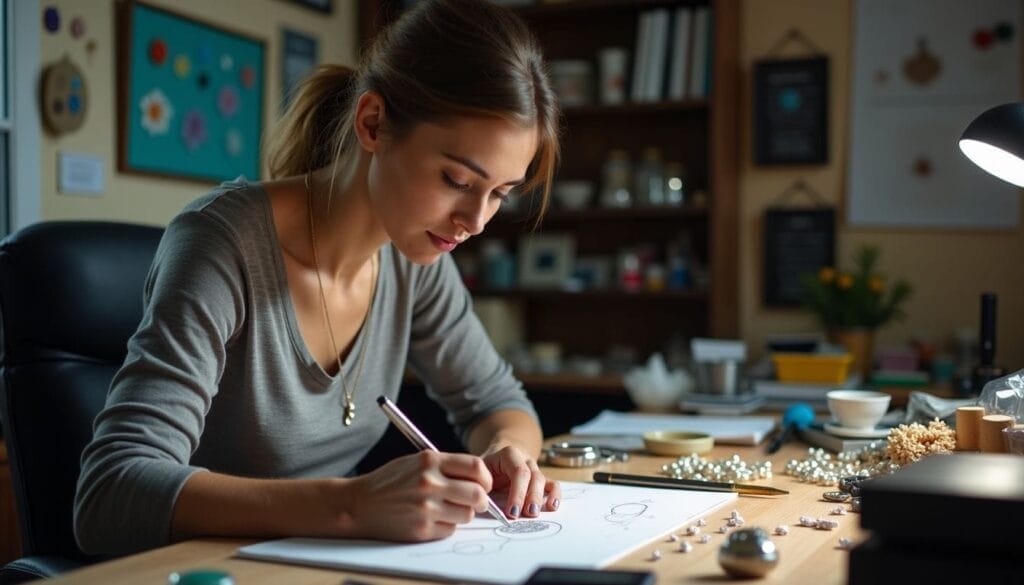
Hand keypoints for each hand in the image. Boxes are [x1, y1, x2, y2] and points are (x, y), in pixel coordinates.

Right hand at [344, 451, 493, 540]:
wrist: (360, 504)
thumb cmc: (390, 482)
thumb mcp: (416, 462)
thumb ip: (446, 466)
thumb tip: (479, 477)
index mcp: (429, 461)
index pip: (476, 467)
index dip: (485, 477)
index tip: (483, 483)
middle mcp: (429, 483)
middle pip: (478, 494)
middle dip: (482, 500)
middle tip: (477, 502)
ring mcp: (426, 507)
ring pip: (467, 514)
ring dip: (463, 513)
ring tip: (448, 509)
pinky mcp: (422, 529)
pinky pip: (450, 529)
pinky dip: (447, 526)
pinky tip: (433, 519)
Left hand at [481, 443, 560, 519]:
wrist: (497, 454)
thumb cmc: (486, 466)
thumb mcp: (478, 470)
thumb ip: (479, 483)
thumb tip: (481, 502)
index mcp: (509, 454)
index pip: (519, 471)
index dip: (517, 493)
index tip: (511, 512)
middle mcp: (525, 459)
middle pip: (533, 476)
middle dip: (530, 497)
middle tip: (526, 514)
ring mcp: (534, 468)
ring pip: (543, 480)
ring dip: (540, 498)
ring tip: (533, 514)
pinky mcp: (540, 479)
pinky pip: (552, 484)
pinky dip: (554, 495)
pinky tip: (552, 506)